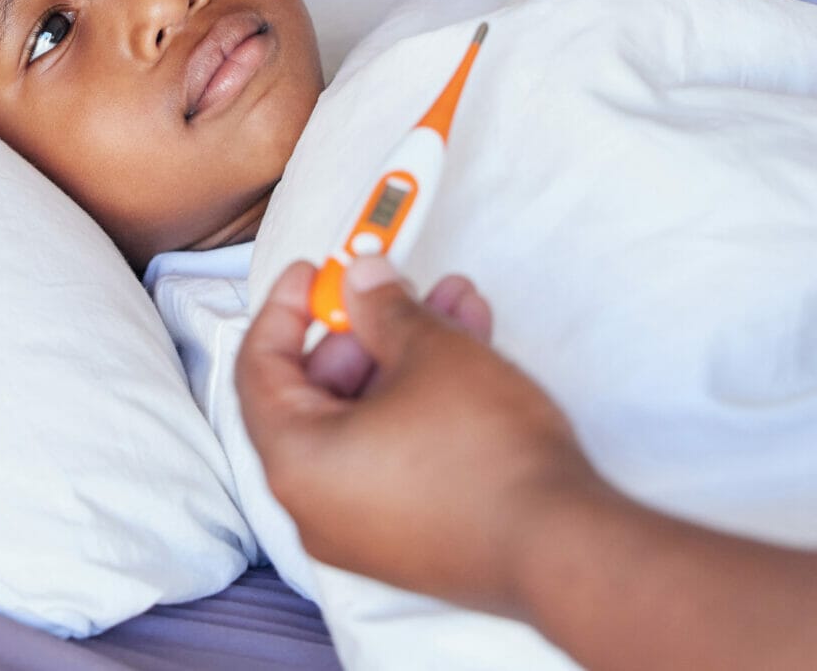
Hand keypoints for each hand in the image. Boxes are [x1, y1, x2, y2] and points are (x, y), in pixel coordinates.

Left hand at [238, 257, 602, 613]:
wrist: (557, 544)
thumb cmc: (482, 451)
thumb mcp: (430, 352)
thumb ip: (382, 307)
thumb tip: (360, 279)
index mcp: (298, 462)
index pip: (259, 371)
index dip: (284, 308)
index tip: (314, 272)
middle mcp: (316, 506)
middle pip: (318, 394)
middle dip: (365, 329)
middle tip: (400, 288)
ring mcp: (363, 529)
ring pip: (369, 419)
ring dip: (407, 356)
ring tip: (458, 304)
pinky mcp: (408, 537)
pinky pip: (396, 453)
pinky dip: (421, 403)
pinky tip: (472, 353)